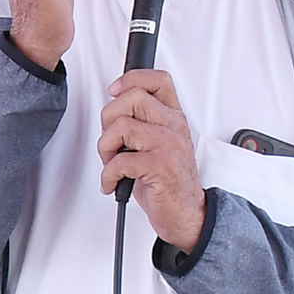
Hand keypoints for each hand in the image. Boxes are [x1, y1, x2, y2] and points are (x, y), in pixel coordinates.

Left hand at [98, 69, 205, 251]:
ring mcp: (168, 145)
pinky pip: (119, 161)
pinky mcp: (159, 166)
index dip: (132, 78)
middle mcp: (173, 126)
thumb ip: (142, 122)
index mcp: (173, 117)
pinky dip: (108, 176)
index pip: (158, 79)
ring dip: (105, 149)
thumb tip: (112, 107)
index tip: (115, 91)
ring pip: (120, 127)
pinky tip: (114, 183)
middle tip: (112, 142)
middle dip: (108, 120)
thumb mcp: (159, 144)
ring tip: (112, 164)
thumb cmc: (167, 180)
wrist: (187, 214)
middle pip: (131, 98)